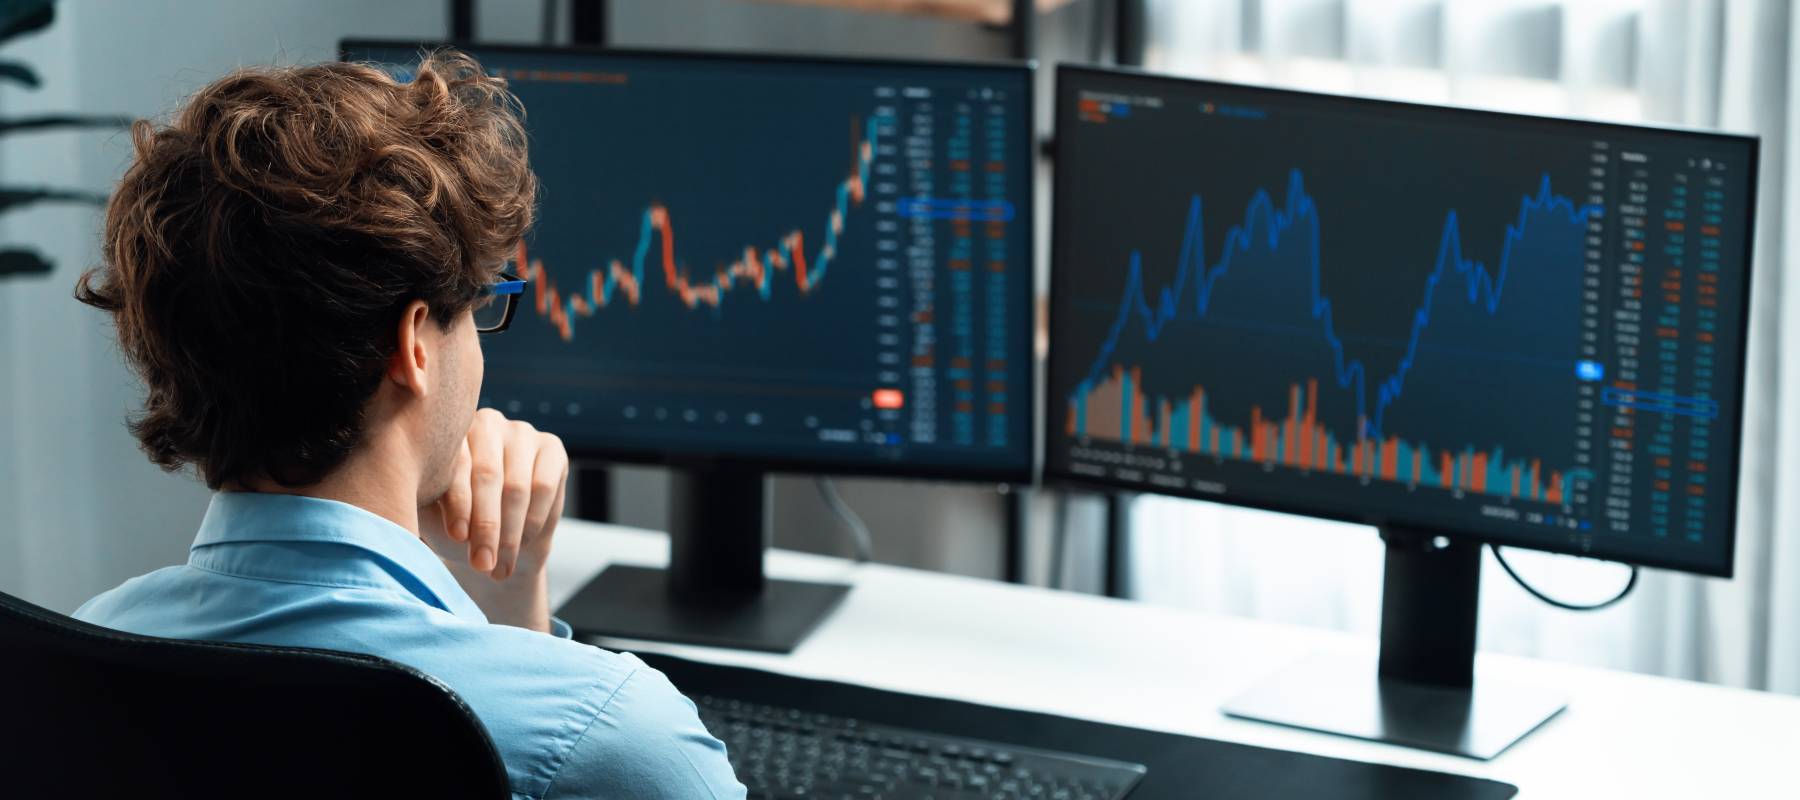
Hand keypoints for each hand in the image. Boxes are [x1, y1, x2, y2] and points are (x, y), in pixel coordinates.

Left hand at [420, 408, 568, 631]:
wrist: (497, 544)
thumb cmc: (455, 526)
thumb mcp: (433, 515)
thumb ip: (421, 502)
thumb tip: (400, 501)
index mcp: (448, 432)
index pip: (455, 462)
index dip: (458, 503)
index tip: (458, 538)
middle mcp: (485, 422)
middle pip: (489, 474)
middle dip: (486, 526)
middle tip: (481, 563)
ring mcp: (521, 432)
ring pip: (518, 486)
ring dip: (510, 533)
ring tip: (499, 567)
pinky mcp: (552, 448)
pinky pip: (544, 487)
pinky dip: (534, 522)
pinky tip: (522, 546)